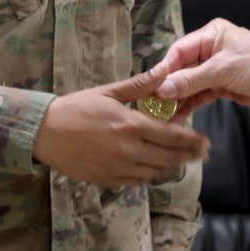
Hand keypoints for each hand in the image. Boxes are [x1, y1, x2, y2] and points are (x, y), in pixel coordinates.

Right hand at [32, 68, 208, 186]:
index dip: (192, 141)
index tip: (205, 142)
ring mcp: (118, 168)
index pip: (172, 136)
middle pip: (169, 158)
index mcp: (131, 125)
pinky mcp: (108, 180)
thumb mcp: (108, 92)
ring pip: (156, 172)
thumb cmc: (76, 107)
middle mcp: (128, 150)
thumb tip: (165, 69)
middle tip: (202, 154)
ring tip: (183, 161)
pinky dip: (150, 175)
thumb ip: (141, 85)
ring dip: (172, 167)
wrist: (44, 132)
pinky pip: (137, 181)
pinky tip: (155, 168)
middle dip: (188, 156)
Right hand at [143, 19, 249, 117]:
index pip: (179, 51)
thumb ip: (191, 80)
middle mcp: (211, 49)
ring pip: (189, 84)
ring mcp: (216, 69)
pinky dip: (189, 105)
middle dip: (169, 87)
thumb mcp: (222, 70)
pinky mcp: (222, 87)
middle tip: (152, 104)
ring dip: (177, 98)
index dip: (165, 69)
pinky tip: (177, 117)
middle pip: (182, 68)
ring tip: (161, 114)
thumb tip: (161, 89)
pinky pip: (200, 95)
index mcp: (211, 35)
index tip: (151, 87)